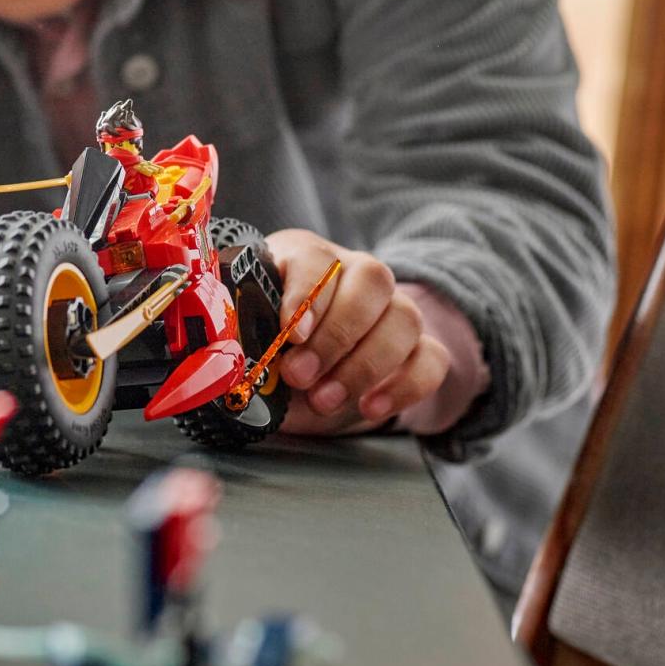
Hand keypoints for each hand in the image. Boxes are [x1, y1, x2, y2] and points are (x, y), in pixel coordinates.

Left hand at [263, 230, 450, 434]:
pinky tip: (371, 408)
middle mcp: (356, 273)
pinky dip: (404, 386)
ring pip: (404, 318)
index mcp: (307, 257)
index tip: (291, 334)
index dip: (307, 294)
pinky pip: (432, 358)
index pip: (317, 258)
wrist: (307, 382)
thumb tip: (232, 357)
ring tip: (324, 401)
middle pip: (372, 280)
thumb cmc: (272, 350)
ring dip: (365, 365)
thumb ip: (248, 339)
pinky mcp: (419, 348)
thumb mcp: (252, 339)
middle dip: (336, 335)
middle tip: (299, 376)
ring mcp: (393, 309)